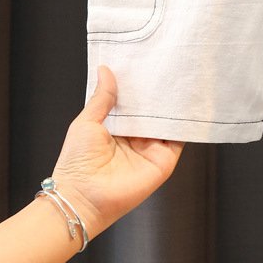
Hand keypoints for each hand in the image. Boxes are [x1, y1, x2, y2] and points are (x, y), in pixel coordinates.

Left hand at [48, 66, 183, 240]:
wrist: (82, 197)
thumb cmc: (76, 163)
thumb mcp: (87, 122)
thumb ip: (102, 98)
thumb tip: (105, 70)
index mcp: (118, 128)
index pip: (134, 103)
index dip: (140, 86)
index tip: (146, 65)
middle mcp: (137, 138)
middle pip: (153, 111)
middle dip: (159, 93)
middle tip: (167, 68)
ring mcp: (151, 149)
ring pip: (167, 122)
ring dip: (173, 105)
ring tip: (180, 81)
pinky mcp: (163, 160)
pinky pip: (178, 139)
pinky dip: (183, 124)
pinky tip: (186, 106)